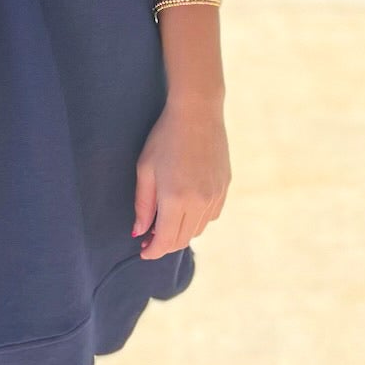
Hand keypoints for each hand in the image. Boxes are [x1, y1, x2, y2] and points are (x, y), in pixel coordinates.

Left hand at [132, 93, 230, 258]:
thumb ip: (143, 205)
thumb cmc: (165, 138)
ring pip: (198, 230)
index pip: (166, 241)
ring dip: (181, 233)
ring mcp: (215, 195)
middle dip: (165, 244)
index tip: (143, 251)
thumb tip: (140, 232)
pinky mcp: (224, 187)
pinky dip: (197, 219)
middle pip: (183, 239)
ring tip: (165, 222)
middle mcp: (199, 202)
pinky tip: (185, 208)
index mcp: (176, 199)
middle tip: (149, 237)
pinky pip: (211, 215)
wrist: (198, 112)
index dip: (153, 251)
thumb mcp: (145, 170)